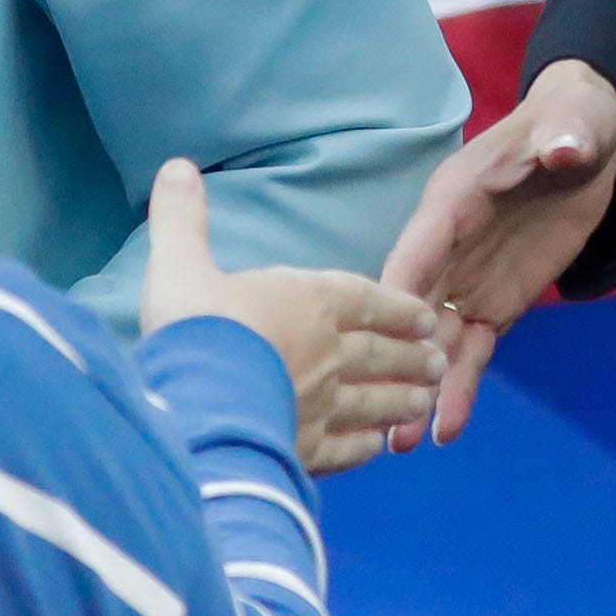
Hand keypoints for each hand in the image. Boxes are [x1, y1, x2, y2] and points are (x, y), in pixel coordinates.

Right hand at [138, 158, 448, 474]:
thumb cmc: (196, 328)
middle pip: (379, 352)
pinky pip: (344, 449)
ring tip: (422, 400)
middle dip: (410, 355)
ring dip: (399, 399)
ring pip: (372, 400)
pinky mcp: (305, 450)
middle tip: (438, 360)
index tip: (423, 314)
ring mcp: (322, 404)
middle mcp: (328, 353)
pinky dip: (362, 447)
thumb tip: (177, 166)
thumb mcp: (180, 262)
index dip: (395, 306)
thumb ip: (183, 218)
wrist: (198, 403)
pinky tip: (374, 449)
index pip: (365, 299)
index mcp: (309, 302)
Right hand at [378, 59, 615, 450]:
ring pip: (436, 338)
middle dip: (398, 359)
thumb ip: (565, 137)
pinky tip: (447, 428)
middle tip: (383, 417)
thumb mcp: (573, 124)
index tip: (376, 339)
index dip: (398, 291)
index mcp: (453, 201)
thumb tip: (565, 147)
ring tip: (402, 444)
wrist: (589, 144)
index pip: (418, 249)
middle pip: (414, 307)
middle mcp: (449, 246)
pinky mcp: (496, 303)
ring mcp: (469, 279)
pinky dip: (461, 385)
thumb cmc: (570, 125)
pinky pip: (474, 347)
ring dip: (422, 386)